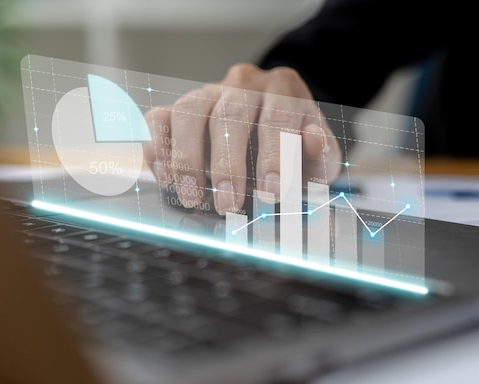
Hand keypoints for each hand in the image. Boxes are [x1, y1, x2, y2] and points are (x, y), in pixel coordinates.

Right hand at [144, 63, 341, 214]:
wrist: (271, 126)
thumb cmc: (295, 147)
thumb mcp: (318, 153)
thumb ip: (319, 153)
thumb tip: (313, 142)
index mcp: (284, 89)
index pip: (278, 116)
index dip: (275, 155)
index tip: (272, 192)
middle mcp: (244, 83)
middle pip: (230, 114)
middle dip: (228, 164)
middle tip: (228, 205)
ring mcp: (207, 92)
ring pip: (189, 112)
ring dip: (188, 158)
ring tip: (192, 198)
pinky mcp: (178, 106)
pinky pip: (159, 118)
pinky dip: (159, 148)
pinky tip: (165, 178)